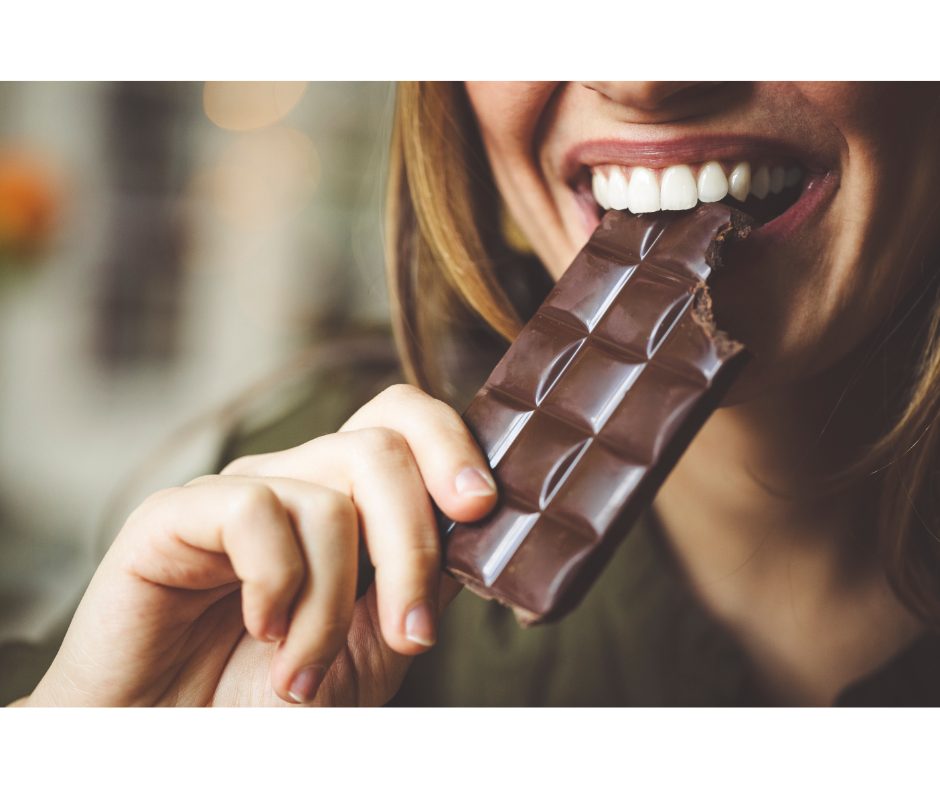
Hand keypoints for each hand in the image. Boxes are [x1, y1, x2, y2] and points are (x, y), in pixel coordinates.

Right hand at [21, 385, 497, 705]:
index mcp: (343, 500)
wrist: (170, 745)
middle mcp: (293, 482)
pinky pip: (254, 510)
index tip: (481, 511)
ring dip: (333, 606)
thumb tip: (478, 529)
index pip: (402, 422)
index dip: (450, 446)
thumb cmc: (268, 700)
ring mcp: (237, 493)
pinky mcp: (174, 514)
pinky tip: (260, 631)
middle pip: (380, 448)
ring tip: (306, 674)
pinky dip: (276, 585)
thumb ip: (422, 582)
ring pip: (330, 496)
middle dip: (414, 547)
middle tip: (410, 633)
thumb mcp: (373, 646)